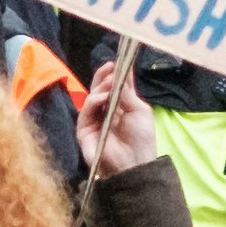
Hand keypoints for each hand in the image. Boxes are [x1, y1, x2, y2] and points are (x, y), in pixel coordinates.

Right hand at [81, 50, 161, 173]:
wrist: (134, 163)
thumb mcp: (139, 110)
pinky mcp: (84, 130)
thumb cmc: (141, 139)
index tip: (117, 62)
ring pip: (91, 98)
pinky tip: (102, 97)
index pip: (113, 87)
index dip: (113, 75)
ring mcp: (93, 121)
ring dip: (100, 88)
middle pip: (99, 89)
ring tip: (110, 83)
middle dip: (104, 77)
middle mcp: (104, 112)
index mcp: (119, 107)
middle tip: (110, 68)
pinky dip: (93, 102)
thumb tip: (123, 72)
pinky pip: (85, 112)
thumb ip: (128, 93)